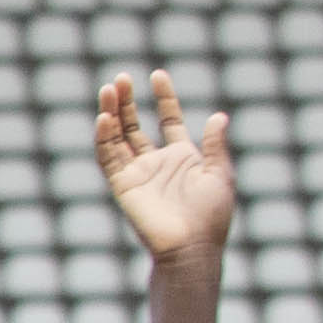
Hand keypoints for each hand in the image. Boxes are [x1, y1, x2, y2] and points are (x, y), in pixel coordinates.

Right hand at [97, 70, 234, 263]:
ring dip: (112, 113)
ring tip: (109, 89)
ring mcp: (137, 173)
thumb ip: (214, 145)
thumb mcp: (219, 174)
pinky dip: (104, 137)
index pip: (168, 119)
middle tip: (121, 78)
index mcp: (182, 157)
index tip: (157, 75)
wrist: (190, 246)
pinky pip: (108, 157)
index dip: (164, 98)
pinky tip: (104, 118)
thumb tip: (219, 116)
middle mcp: (156, 162)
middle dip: (128, 101)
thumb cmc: (211, 215)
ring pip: (117, 136)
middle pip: (135, 124)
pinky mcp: (122, 185)